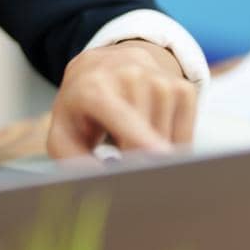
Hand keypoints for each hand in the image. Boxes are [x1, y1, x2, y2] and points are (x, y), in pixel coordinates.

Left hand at [47, 40, 196, 157]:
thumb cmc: (81, 110)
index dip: (137, 136)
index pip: (119, 113)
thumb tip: (103, 181)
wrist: (100, 68)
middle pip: (148, 136)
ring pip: (168, 137)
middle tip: (123, 165)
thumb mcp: (63, 134)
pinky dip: (174, 145)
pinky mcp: (181, 85)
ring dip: (156, 155)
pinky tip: (153, 136)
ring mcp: (159, 77)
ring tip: (132, 142)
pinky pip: (186, 133)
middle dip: (140, 162)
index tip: (157, 157)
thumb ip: (75, 162)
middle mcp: (129, 73)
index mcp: (93, 86)